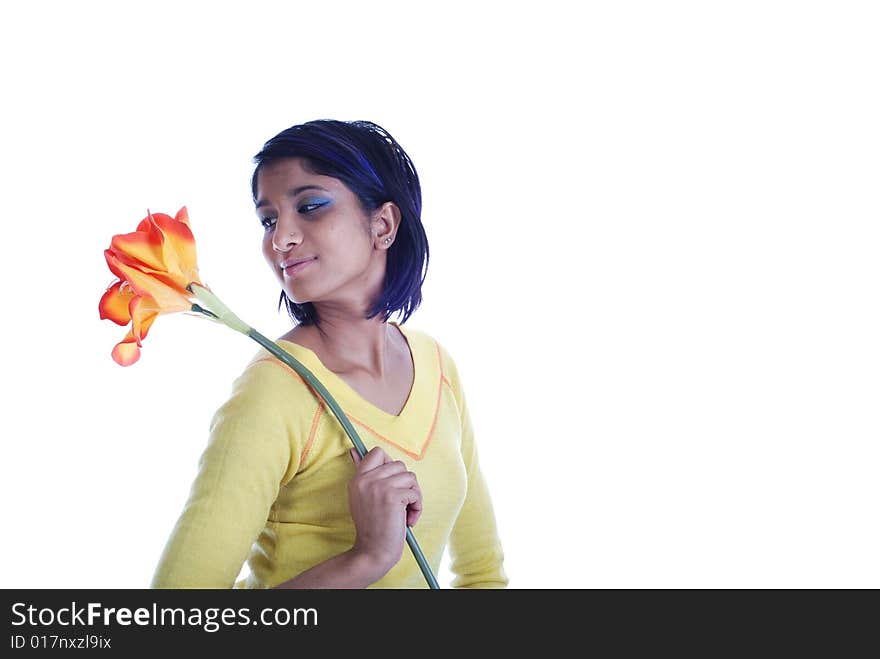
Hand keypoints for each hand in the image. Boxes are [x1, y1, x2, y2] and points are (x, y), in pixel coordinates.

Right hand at [347, 446, 422, 577]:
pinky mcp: (392, 496)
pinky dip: (417, 507)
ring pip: (410, 477)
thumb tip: (354, 450)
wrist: (373, 552)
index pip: (377, 452)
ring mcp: (379, 486)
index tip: (392, 483)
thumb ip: (362, 474)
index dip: (390, 465)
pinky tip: (408, 519)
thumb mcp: (361, 497)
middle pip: (399, 465)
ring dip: (413, 496)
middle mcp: (366, 479)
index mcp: (358, 478)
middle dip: (406, 484)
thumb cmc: (372, 527)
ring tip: (405, 512)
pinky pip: (415, 493)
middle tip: (401, 503)